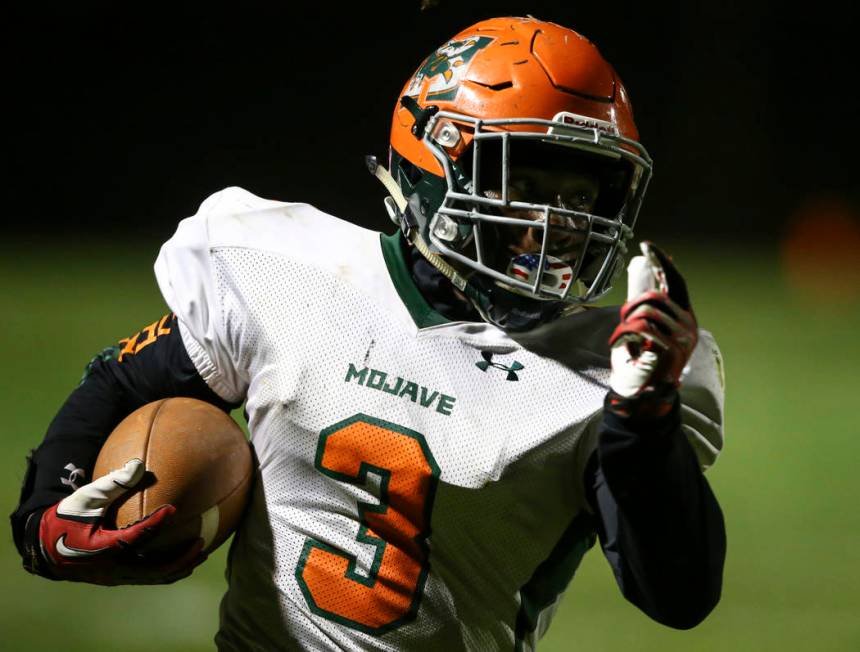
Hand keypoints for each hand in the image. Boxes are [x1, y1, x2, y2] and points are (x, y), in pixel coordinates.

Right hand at [39, 458, 204, 584]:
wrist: (45, 548)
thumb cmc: (66, 519)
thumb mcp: (85, 498)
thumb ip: (112, 483)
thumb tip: (139, 464)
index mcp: (102, 549)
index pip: (134, 537)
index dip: (155, 524)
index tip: (173, 508)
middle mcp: (113, 568)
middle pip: (155, 570)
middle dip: (181, 558)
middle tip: (202, 541)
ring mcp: (118, 576)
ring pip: (155, 577)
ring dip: (180, 566)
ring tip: (201, 551)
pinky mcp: (120, 577)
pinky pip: (150, 575)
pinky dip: (169, 567)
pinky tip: (183, 553)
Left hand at [608, 242, 697, 401]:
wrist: (644, 390)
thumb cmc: (641, 356)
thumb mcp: (645, 324)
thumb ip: (646, 300)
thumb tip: (644, 270)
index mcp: (684, 315)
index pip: (676, 282)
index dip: (662, 263)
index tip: (647, 246)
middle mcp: (688, 325)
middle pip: (656, 296)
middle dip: (633, 304)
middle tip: (624, 318)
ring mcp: (682, 338)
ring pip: (647, 311)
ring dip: (627, 322)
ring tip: (626, 337)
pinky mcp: (671, 349)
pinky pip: (643, 327)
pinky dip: (626, 335)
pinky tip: (626, 346)